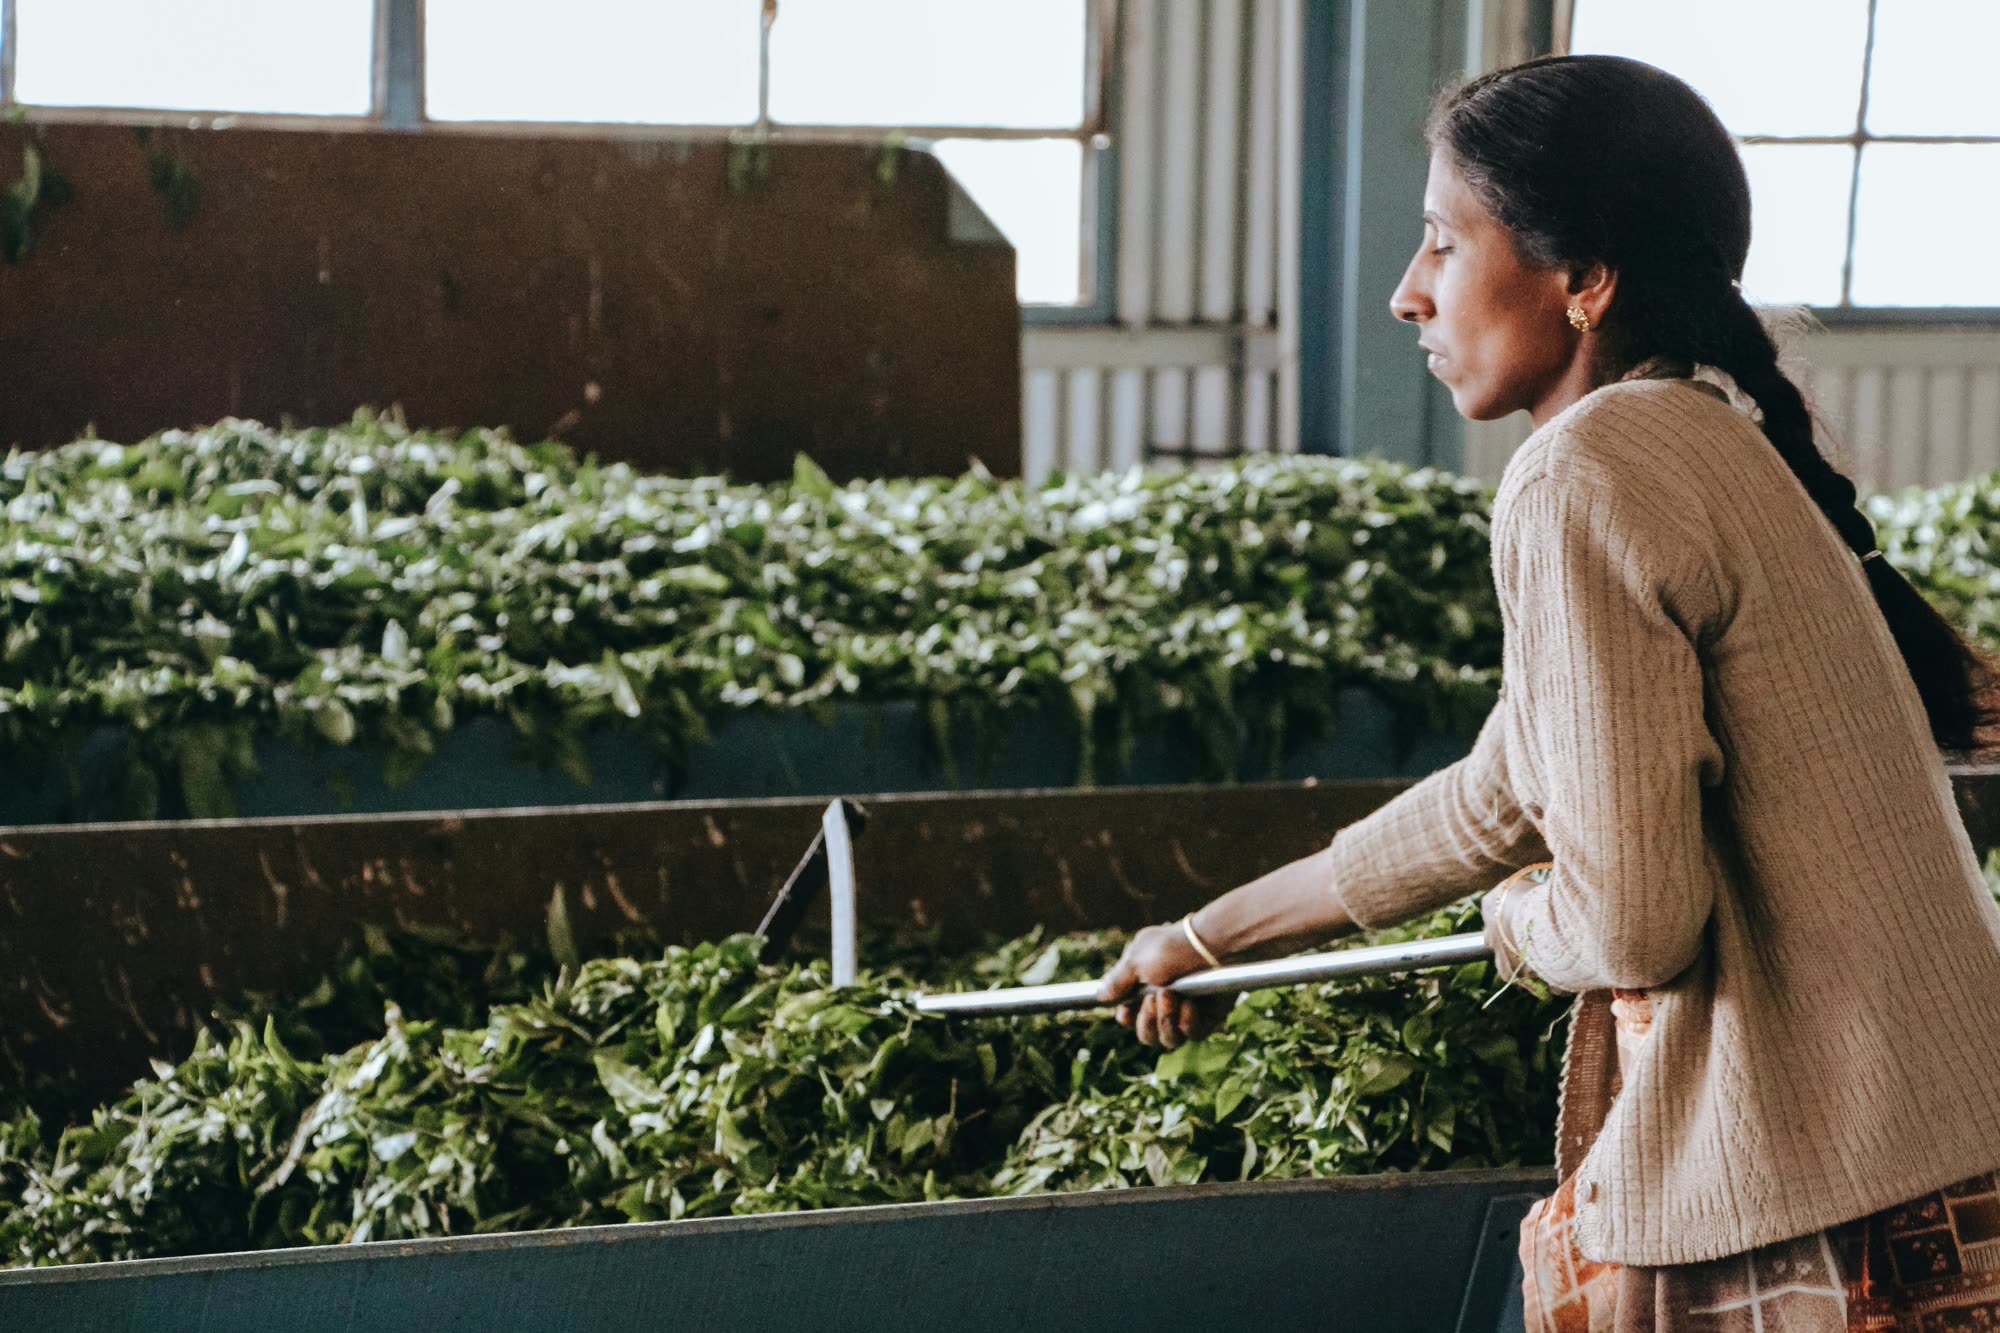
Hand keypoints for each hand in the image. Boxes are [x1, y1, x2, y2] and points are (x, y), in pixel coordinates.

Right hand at [1094, 920, 1231, 1049]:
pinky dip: (1186, 1022)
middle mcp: (1165, 1004)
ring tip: (1170, 996)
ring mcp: (1187, 1013)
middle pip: (1147, 1036)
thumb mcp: (1136, 960)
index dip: (1127, 1018)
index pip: (1130, 1017)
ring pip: (1167, 1041)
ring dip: (1164, 1022)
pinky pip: (1191, 1036)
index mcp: (1145, 987)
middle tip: (1154, 998)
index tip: (1126, 1012)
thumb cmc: (1172, 947)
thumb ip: (1118, 981)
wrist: (1212, 944)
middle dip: (1146, 1021)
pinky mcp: (1208, 1019)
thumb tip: (1099, 995)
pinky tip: (1190, 1003)